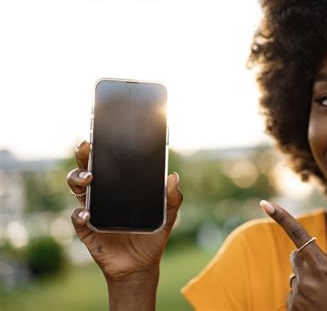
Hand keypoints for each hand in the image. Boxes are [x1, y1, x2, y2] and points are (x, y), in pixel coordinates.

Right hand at [66, 141, 182, 283]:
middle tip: (87, 148)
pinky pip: (77, 219)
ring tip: (89, 178)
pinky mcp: (87, 229)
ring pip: (77, 189)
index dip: (101, 149)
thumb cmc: (152, 236)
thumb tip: (173, 177)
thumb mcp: (167, 216)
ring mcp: (92, 211)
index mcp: (120, 187)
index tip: (100, 136)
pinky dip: (79, 215)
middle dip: (84, 156)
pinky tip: (87, 214)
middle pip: (87, 170)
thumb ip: (171, 198)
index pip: (108, 163)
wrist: (141, 265)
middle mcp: (103, 195)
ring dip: (78, 179)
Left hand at [260, 201, 326, 310]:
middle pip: (296, 256)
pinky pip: (294, 294)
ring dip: (308, 282)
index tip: (265, 204)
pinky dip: (305, 298)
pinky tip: (320, 307)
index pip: (299, 235)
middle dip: (307, 260)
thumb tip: (324, 255)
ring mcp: (298, 296)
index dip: (282, 218)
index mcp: (324, 267)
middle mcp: (307, 280)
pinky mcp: (292, 309)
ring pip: (296, 277)